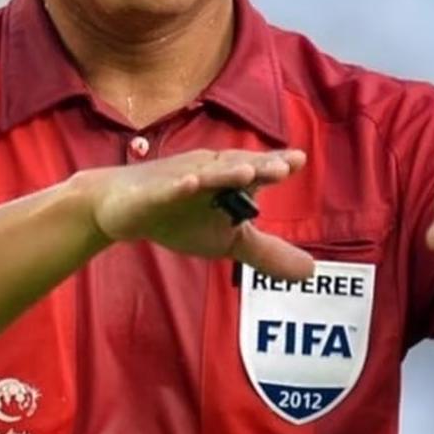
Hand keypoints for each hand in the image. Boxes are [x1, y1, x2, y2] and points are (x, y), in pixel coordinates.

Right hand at [80, 148, 315, 280]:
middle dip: (258, 167)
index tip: (299, 161)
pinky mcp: (152, 193)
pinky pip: (167, 188)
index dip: (276, 166)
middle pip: (236, 168)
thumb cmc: (180, 217)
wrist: (121, 209)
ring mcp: (179, 180)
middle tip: (283, 169)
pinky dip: (179, 185)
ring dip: (225, 172)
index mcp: (227, 181)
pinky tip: (190, 183)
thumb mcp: (227, 241)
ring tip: (247, 172)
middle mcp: (207, 173)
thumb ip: (266, 253)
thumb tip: (313, 273)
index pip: (256, 172)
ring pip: (205, 175)